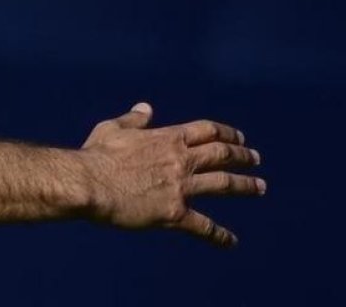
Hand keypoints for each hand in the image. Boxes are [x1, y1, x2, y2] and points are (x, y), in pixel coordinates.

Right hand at [80, 102, 264, 246]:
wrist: (89, 183)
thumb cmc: (96, 155)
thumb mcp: (112, 129)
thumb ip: (133, 119)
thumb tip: (145, 108)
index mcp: (167, 138)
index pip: (206, 131)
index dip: (226, 133)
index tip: (238, 137)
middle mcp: (180, 160)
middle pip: (222, 155)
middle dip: (242, 156)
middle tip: (255, 159)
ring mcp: (180, 187)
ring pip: (223, 185)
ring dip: (245, 185)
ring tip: (260, 187)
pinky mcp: (174, 213)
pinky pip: (203, 225)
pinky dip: (219, 234)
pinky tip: (231, 241)